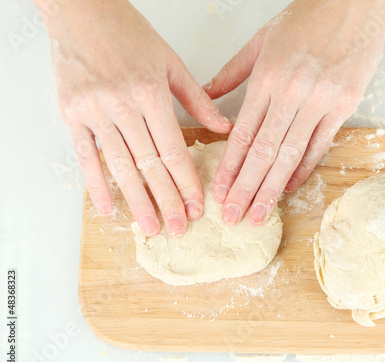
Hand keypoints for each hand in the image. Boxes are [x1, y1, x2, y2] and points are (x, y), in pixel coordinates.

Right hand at [36, 0, 231, 236]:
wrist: (82, 12)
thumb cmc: (129, 34)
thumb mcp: (171, 62)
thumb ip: (197, 100)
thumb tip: (223, 128)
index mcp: (150, 92)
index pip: (173, 150)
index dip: (187, 182)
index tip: (197, 206)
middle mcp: (122, 105)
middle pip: (149, 164)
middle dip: (166, 200)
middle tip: (178, 228)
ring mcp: (93, 111)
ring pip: (119, 166)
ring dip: (136, 200)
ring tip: (150, 226)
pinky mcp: (71, 114)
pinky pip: (85, 156)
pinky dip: (95, 184)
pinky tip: (107, 207)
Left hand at [204, 0, 384, 224]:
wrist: (355, 4)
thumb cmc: (306, 20)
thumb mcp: (260, 41)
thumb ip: (232, 73)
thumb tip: (207, 97)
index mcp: (268, 78)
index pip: (244, 134)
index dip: (230, 167)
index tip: (220, 192)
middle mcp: (293, 94)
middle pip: (264, 153)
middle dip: (246, 189)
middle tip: (234, 217)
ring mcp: (321, 103)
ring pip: (291, 155)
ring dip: (272, 189)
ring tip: (259, 214)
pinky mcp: (344, 107)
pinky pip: (320, 146)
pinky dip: (303, 170)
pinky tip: (288, 188)